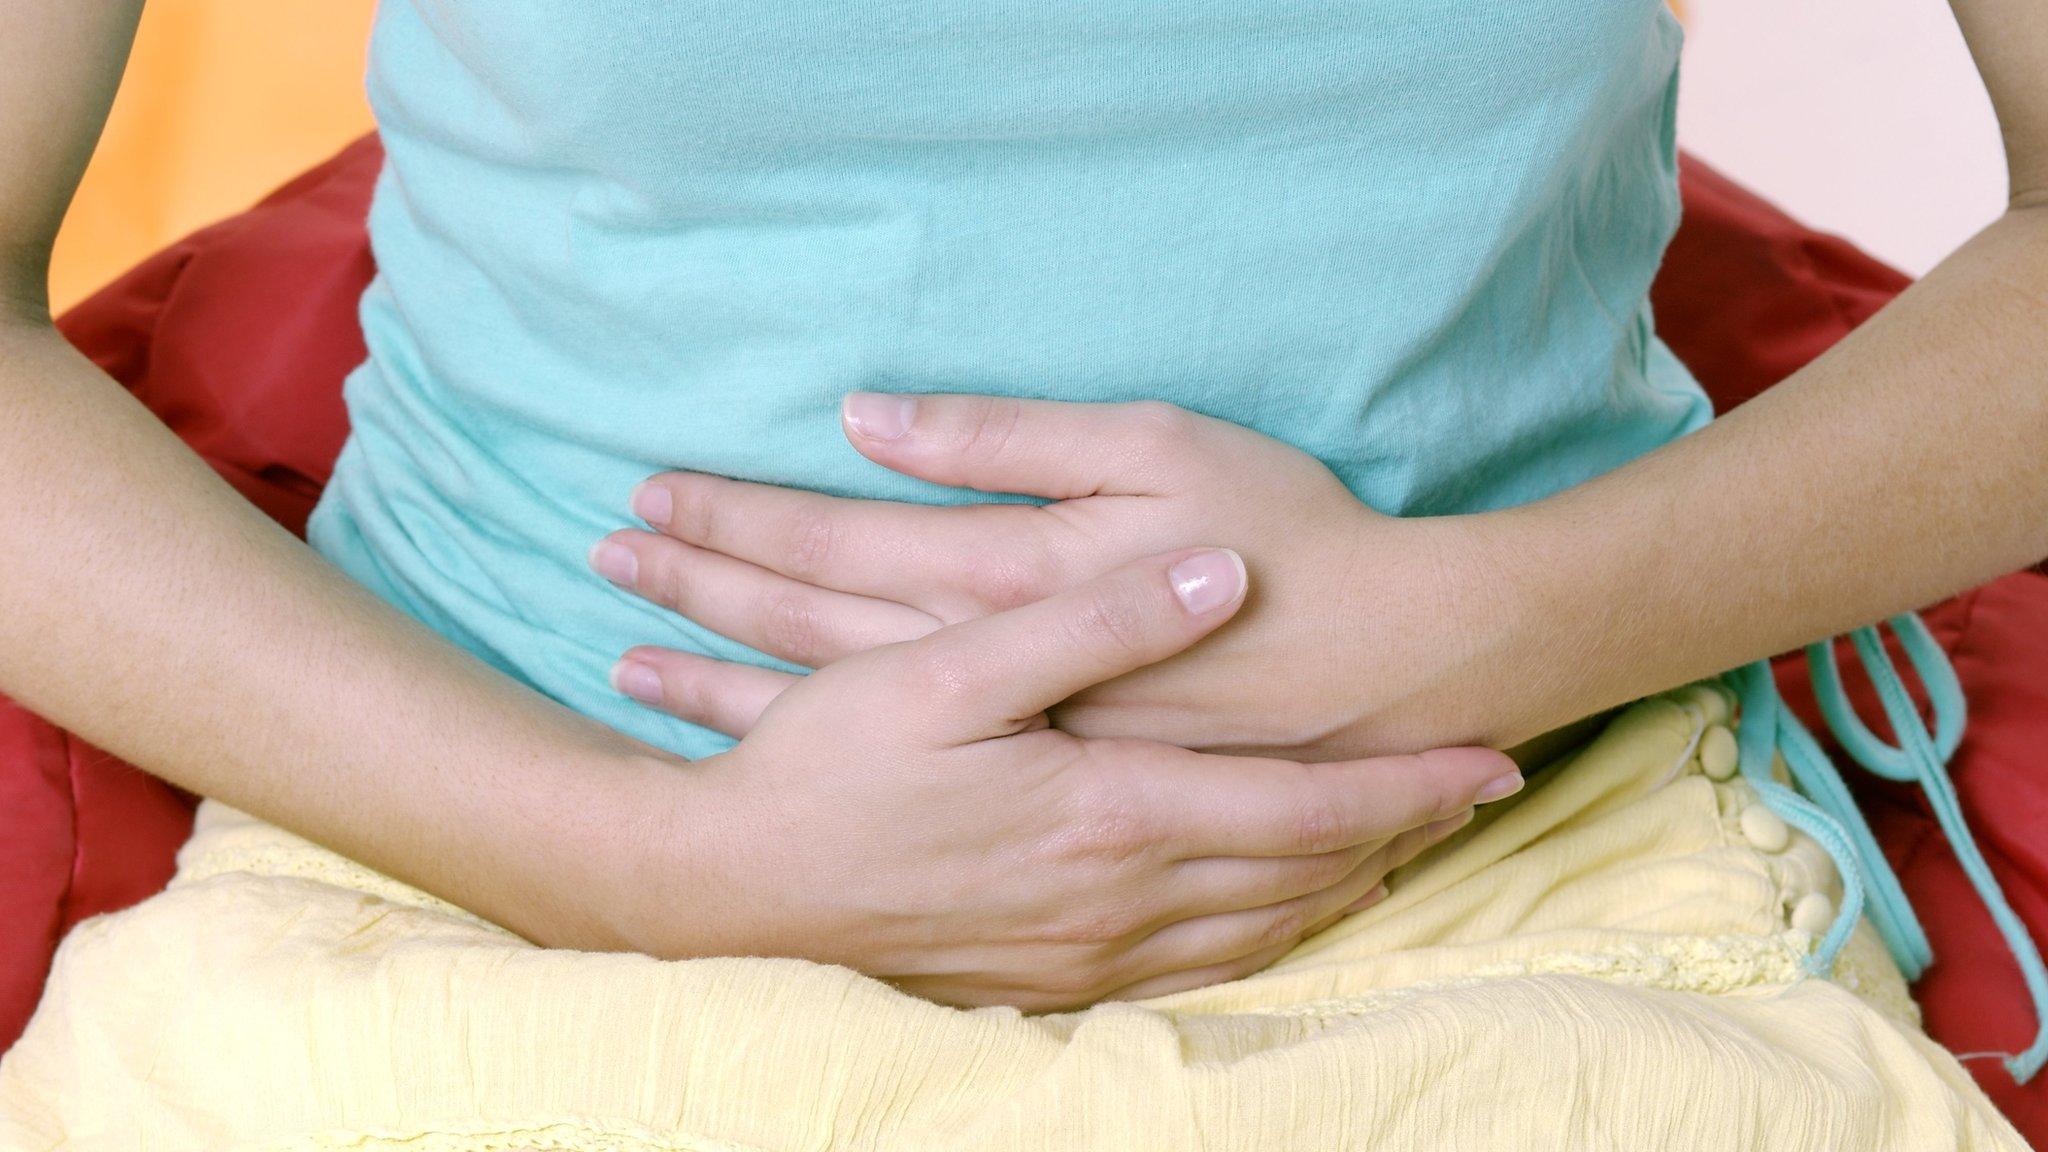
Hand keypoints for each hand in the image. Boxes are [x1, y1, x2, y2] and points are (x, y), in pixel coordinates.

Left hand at [593, 394, 1518, 759]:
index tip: (646, 495)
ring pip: (825, 708)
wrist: (1388, 671)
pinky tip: (747, 747)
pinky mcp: (1046, 785)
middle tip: (603, 557)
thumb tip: (870, 419)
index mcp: (1000, 581)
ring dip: (715, 678)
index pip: (828, 544)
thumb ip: (1006, 439)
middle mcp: (984, 674)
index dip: (731, 519)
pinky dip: (804, 751)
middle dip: (694, 592)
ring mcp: (1011, 745)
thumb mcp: (1152, 449)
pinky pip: (892, 776)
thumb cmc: (1282, 543)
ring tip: (625, 660)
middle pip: (799, 628)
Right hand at [645, 546, 1518, 1009]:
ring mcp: (1086, 954)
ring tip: (1401, 844)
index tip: (1493, 761)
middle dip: (1399, 837)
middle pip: (1304, 878)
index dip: (1410, 790)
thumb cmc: (833, 770)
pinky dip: (1264, 937)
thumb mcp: (955, 668)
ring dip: (1341, 888)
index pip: (1308, 813)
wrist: (732, 891)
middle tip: (1475, 798)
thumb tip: (1221, 575)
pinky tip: (1274, 913)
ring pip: (1260, 931)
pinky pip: (1197, 972)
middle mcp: (1121, 901)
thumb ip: (1097, 617)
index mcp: (1114, 814)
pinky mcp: (1048, 979)